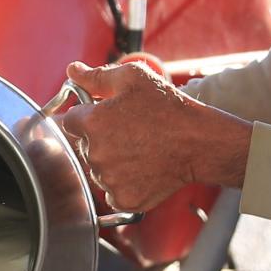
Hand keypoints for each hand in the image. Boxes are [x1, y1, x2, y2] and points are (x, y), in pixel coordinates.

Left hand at [54, 61, 252, 214]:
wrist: (199, 142)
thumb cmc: (168, 107)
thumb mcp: (133, 78)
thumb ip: (96, 76)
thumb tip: (71, 70)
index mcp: (92, 123)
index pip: (70, 121)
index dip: (87, 116)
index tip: (107, 116)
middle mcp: (96, 154)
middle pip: (84, 147)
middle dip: (100, 139)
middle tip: (130, 132)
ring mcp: (110, 180)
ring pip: (98, 170)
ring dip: (112, 162)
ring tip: (140, 149)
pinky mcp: (124, 199)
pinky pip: (112, 192)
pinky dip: (123, 184)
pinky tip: (142, 169)